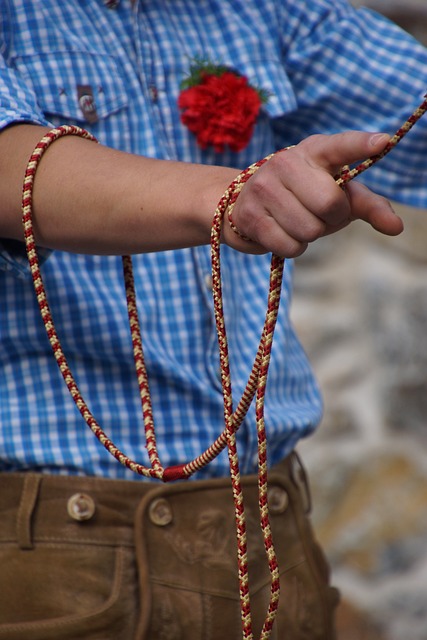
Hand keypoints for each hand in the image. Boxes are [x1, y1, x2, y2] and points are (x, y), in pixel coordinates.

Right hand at [225, 131, 403, 256]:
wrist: (245, 204)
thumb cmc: (302, 197)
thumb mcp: (337, 195)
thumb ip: (368, 206)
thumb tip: (396, 227)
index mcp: (315, 150)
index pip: (342, 146)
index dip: (362, 145)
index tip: (384, 142)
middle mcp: (286, 161)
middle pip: (330, 204)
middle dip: (331, 218)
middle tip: (317, 213)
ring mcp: (264, 187)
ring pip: (309, 230)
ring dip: (309, 235)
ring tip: (296, 221)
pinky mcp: (249, 215)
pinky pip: (289, 246)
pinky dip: (292, 248)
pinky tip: (281, 232)